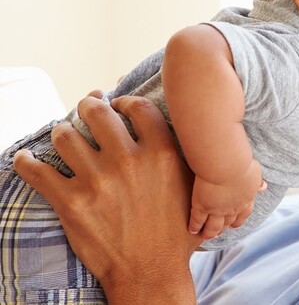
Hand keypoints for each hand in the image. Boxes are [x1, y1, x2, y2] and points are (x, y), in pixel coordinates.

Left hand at [13, 94, 199, 303]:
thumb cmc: (177, 235)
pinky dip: (27, 161)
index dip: (124, 101)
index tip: (118, 104)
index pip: (137, 107)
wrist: (152, 274)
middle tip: (87, 109)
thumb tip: (183, 136)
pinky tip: (27, 159)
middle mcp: (129, 161)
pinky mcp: (71, 202)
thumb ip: (184, 160)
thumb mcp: (195, 191)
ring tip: (64, 135)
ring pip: (65, 135)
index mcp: (162, 154)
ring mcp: (98, 181)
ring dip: (61, 131)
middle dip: (88, 105)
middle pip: (97, 112)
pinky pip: (37, 170)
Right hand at [189, 160, 265, 238]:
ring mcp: (217, 210)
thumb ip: (257, 181)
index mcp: (246, 199)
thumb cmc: (241, 164)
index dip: (238, 221)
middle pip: (227, 223)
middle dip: (222, 229)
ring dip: (209, 232)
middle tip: (217, 234)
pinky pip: (197, 220)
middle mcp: (233, 208)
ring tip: (204, 236)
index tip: (234, 225)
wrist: (226, 165)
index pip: (243, 214)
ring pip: (213, 226)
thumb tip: (263, 186)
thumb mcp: (254, 172)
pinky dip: (194, 226)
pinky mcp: (202, 207)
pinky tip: (191, 230)